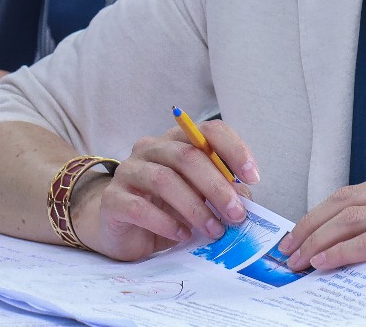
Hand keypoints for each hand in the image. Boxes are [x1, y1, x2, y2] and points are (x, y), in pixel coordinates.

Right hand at [71, 119, 259, 261]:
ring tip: (213, 230)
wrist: (121, 228)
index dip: (234, 149)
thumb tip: (246, 201)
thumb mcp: (199, 198)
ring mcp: (128, 170)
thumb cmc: (166, 208)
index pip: (209, 130)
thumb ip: (221, 193)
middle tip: (236, 215)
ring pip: (164, 179)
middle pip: (188, 156)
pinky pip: (140, 207)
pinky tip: (182, 235)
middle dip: (217, 186)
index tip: (253, 177)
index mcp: (177, 140)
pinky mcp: (112, 199)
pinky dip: (166, 223)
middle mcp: (151, 147)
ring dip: (195, 207)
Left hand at [279, 169, 365, 306]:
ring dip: (319, 242)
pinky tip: (325, 263)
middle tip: (289, 250)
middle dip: (310, 227)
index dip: (317, 214)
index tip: (296, 235)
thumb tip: (331, 242)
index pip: (351, 193)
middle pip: (346, 202)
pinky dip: (341, 252)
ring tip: (300, 260)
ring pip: (353, 219)